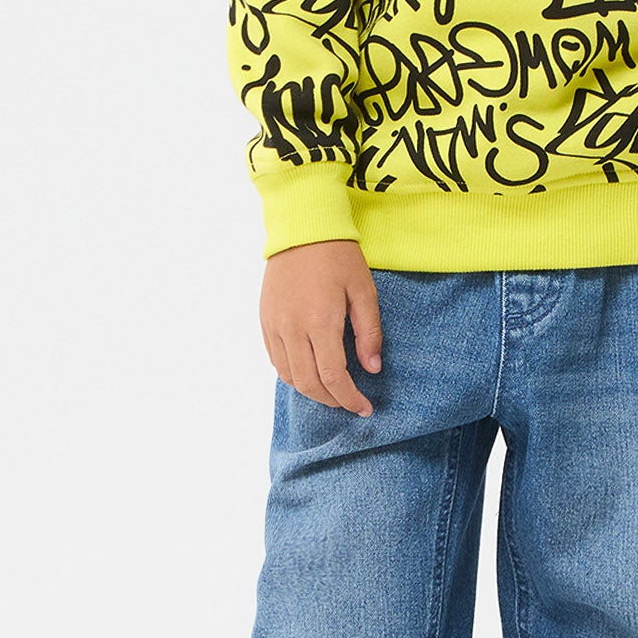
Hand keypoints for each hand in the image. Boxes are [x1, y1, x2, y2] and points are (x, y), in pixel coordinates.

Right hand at [260, 239, 382, 415]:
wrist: (302, 229)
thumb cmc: (338, 257)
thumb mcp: (363, 291)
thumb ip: (369, 333)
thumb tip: (372, 368)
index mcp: (320, 321)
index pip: (334, 377)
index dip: (350, 399)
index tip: (364, 408)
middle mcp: (292, 328)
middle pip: (309, 383)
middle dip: (332, 400)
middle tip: (350, 403)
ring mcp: (274, 325)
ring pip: (289, 376)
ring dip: (311, 391)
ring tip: (332, 391)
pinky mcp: (265, 320)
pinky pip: (275, 360)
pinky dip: (293, 374)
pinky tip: (309, 373)